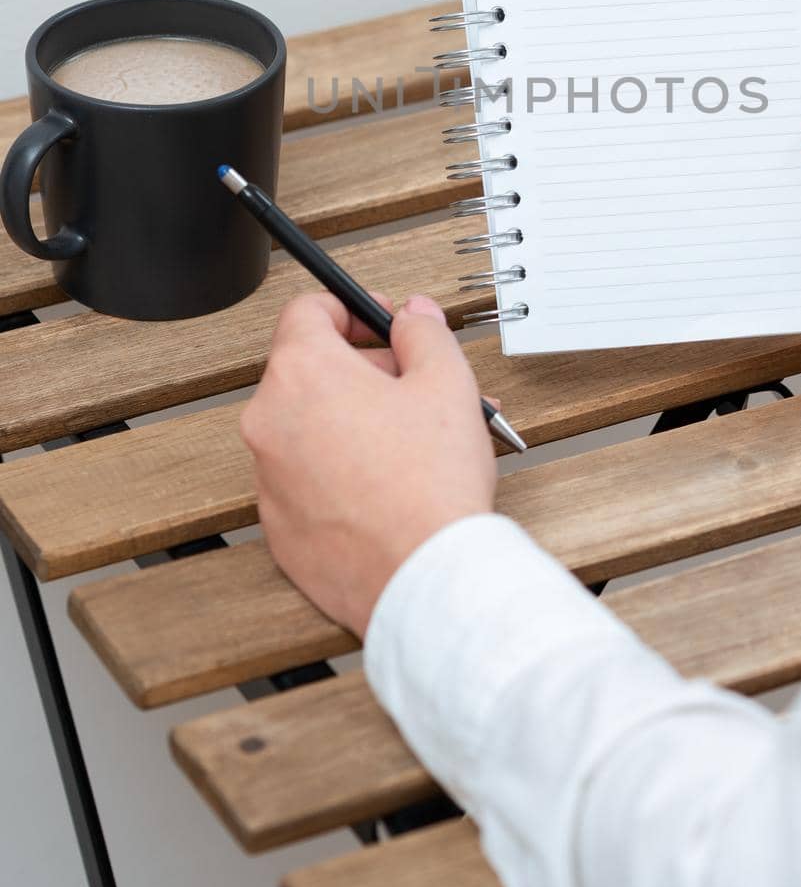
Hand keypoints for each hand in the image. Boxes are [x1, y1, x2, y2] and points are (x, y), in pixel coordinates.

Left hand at [240, 292, 496, 637]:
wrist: (424, 577)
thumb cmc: (431, 485)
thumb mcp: (446, 382)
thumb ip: (424, 333)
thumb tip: (412, 317)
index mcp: (302, 373)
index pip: (307, 311)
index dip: (351, 309)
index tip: (380, 324)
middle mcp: (270, 421)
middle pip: (310, 370)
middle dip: (364, 369)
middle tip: (413, 384)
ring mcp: (268, 479)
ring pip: (311, 427)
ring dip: (356, 420)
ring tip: (417, 439)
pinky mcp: (279, 528)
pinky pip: (306, 479)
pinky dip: (340, 472)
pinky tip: (390, 484)